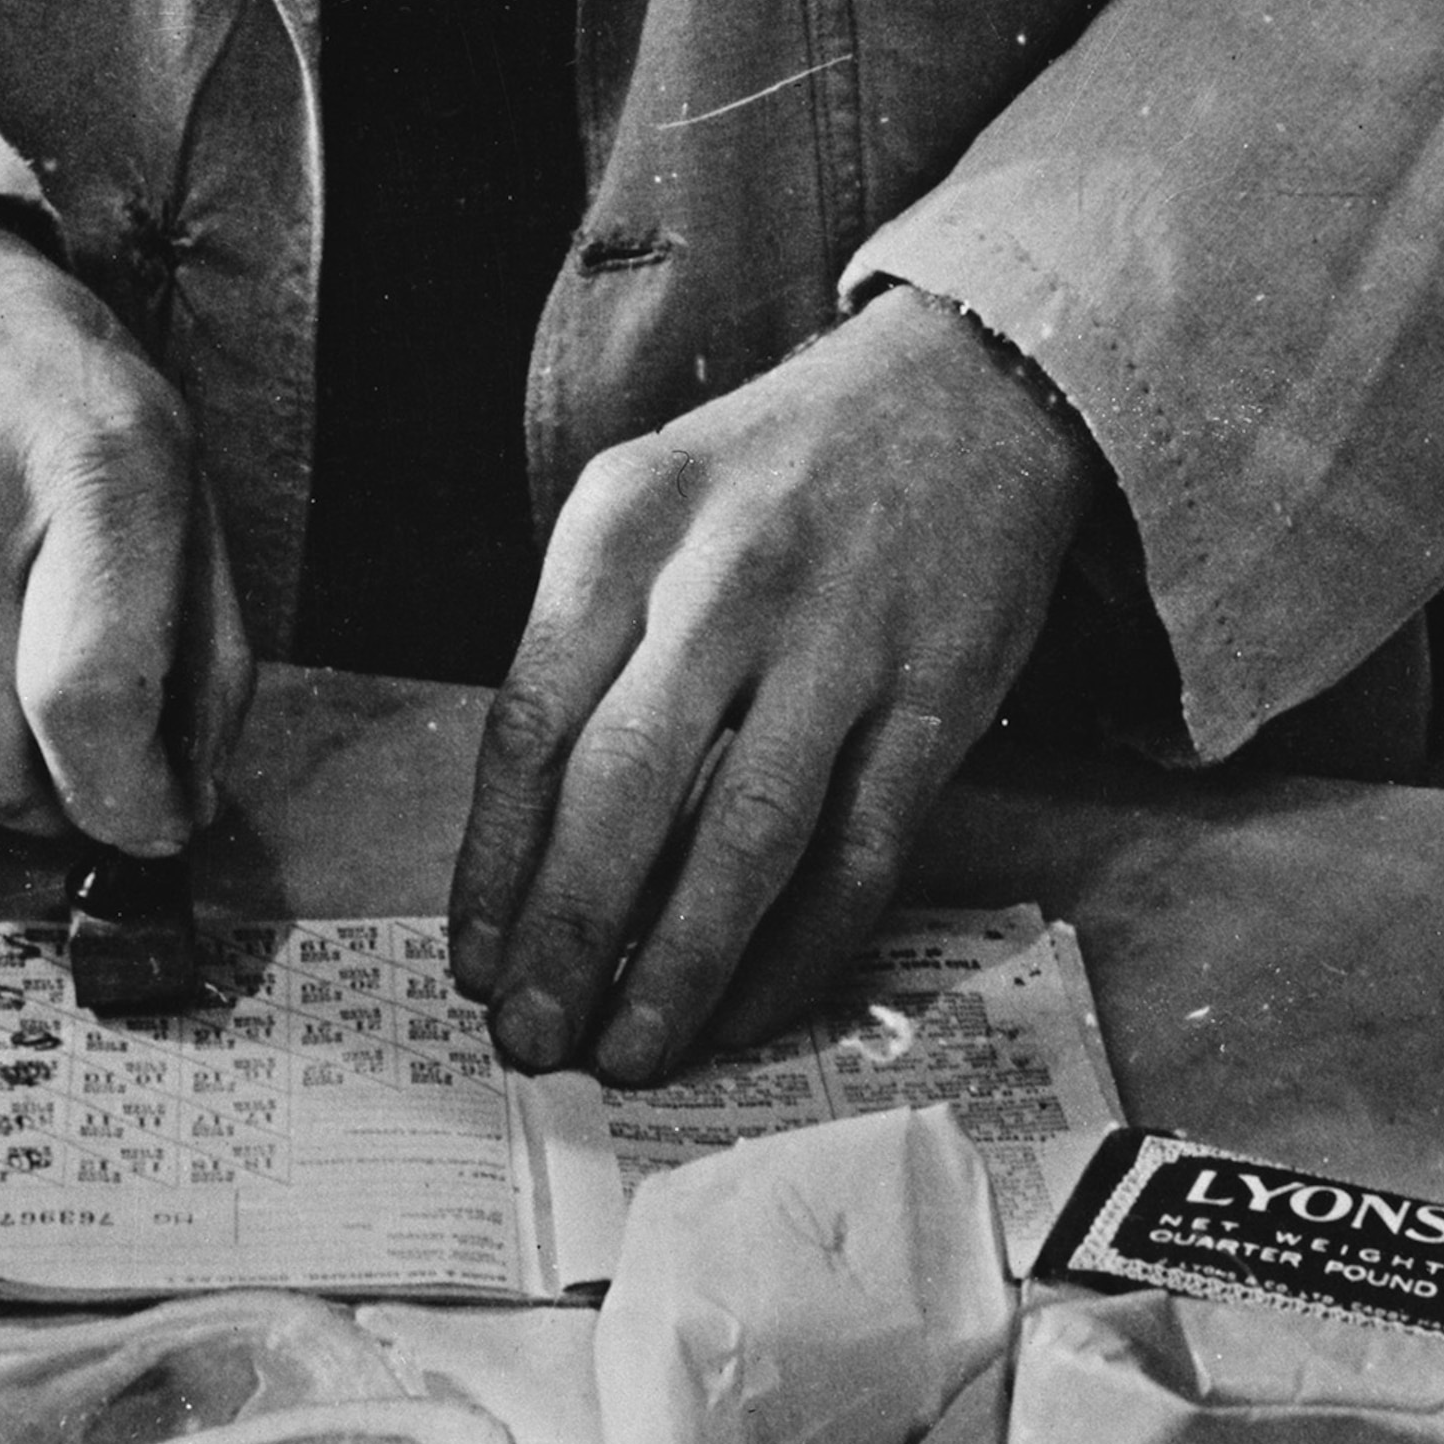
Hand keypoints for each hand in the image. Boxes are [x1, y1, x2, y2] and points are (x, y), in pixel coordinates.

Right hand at [0, 208, 252, 845]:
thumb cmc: (70, 406)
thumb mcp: (184, 487)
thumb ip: (206, 652)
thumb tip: (187, 806)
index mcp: (94, 471)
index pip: (88, 697)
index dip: (131, 800)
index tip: (161, 820)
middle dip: (60, 814)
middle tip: (96, 785)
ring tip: (36, 744)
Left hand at [448, 286, 1097, 1081]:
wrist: (970, 391)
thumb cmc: (781, 472)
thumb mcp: (650, 501)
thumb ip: (586, 642)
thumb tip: (527, 849)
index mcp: (626, 526)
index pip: (531, 722)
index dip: (495, 864)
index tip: (473, 961)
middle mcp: (728, 579)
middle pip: (624, 790)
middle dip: (567, 935)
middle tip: (532, 1036)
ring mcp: (841, 642)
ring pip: (745, 842)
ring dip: (677, 968)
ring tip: (629, 1052)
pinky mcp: (936, 701)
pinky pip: (857, 858)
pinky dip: (796, 954)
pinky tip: (743, 1010)